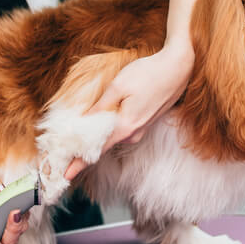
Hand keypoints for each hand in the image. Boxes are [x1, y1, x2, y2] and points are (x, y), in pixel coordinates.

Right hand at [0, 174, 29, 243]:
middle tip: (11, 213)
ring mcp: (6, 225)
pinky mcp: (14, 210)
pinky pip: (24, 210)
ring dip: (18, 215)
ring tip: (3, 197)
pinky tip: (0, 190)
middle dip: (13, 230)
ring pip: (21, 228)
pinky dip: (17, 200)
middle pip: (11, 243)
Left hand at [64, 44, 192, 179]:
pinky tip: (104, 118)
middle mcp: (134, 134)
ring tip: (80, 130)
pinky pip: (123, 129)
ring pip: (114, 136)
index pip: (96, 151)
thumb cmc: (148, 73)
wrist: (179, 67)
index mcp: (126, 128)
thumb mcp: (118, 87)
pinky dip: (111, 126)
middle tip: (66, 148)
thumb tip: (83, 123)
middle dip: (85, 146)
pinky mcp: (146, 123)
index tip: (65, 175)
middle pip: (103, 145)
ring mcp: (142, 130)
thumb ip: (100, 108)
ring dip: (99, 134)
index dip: (79, 163)